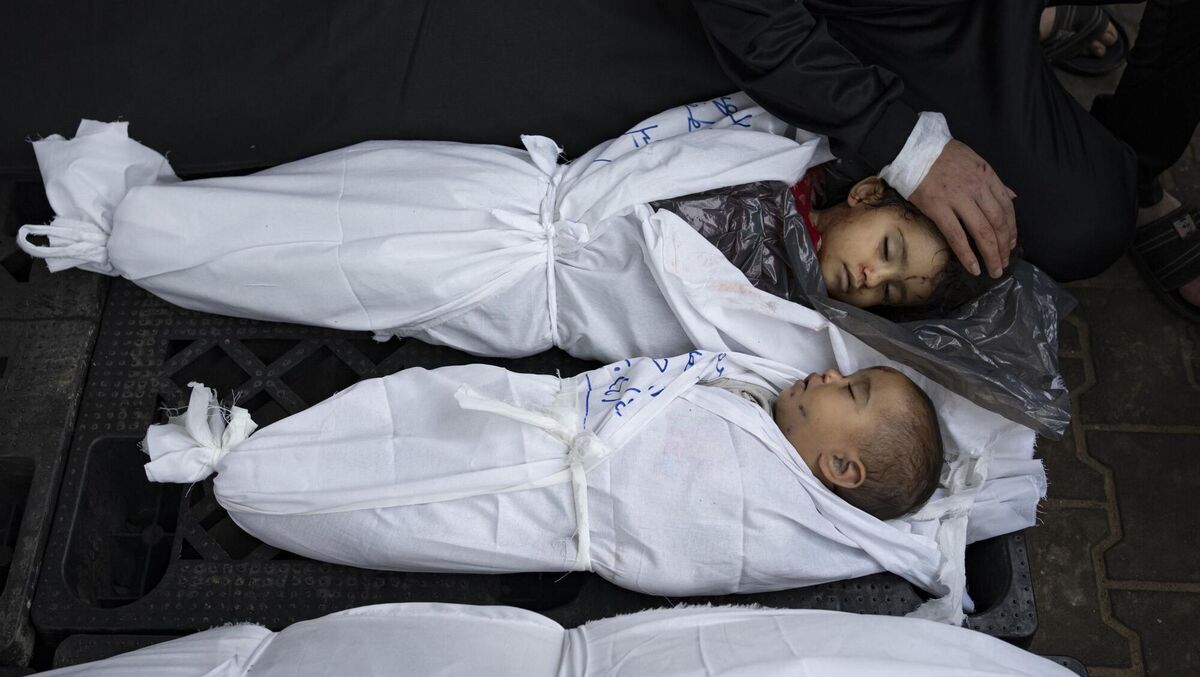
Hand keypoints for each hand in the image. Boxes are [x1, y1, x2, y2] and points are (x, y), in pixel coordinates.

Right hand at [909, 140, 1016, 277]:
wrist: (913, 148)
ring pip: (982, 232)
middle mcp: (976, 188)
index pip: (1007, 206)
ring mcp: (957, 198)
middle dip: (1003, 247)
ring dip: (991, 254)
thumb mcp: (975, 160)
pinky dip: (967, 254)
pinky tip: (973, 267)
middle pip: (997, 222)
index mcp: (987, 176)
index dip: (1012, 228)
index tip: (1011, 244)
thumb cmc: (942, 155)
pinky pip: (956, 235)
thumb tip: (1012, 196)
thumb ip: (993, 181)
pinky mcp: (937, 208)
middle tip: (1003, 264)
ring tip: (993, 270)